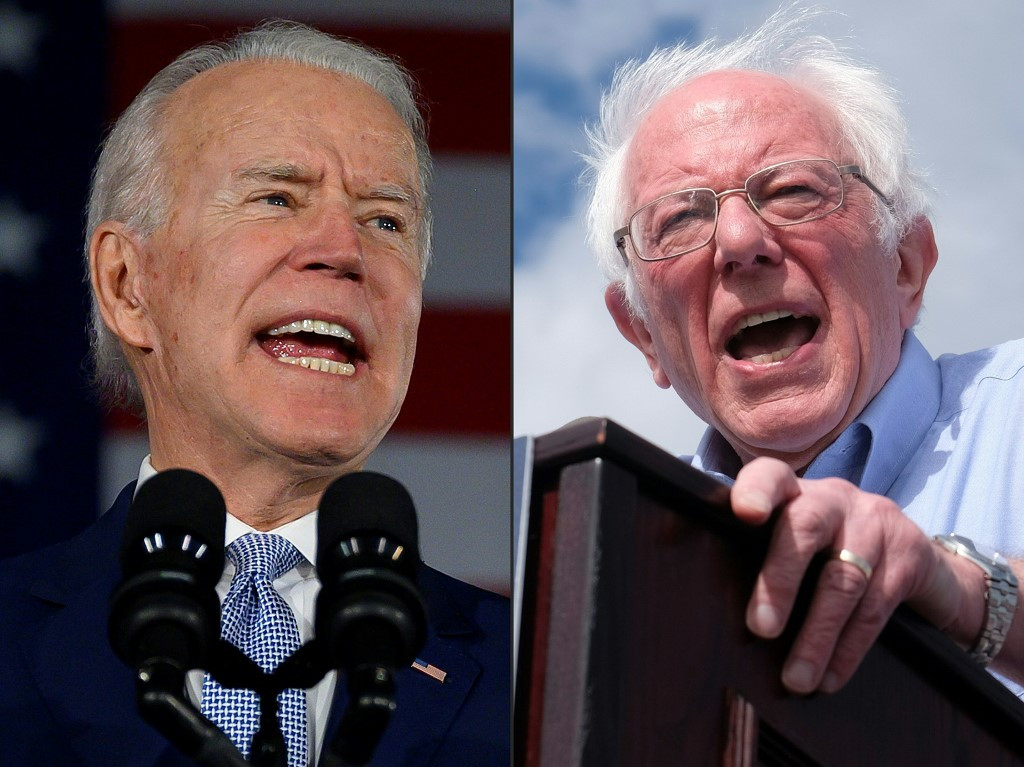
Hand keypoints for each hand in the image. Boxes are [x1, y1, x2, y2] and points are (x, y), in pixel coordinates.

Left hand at [730, 457, 981, 693]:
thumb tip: (696, 588)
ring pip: (843, 579)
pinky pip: (875, 608)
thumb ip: (752, 551)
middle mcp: (834, 498)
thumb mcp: (791, 538)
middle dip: (780, 580)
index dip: (757, 489)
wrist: (914, 555)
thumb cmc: (825, 551)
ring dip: (817, 636)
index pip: (771, 476)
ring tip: (795, 678)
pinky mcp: (908, 557)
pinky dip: (848, 649)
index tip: (744, 513)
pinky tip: (829, 677)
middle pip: (806, 527)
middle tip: (760, 628)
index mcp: (795, 492)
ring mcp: (875, 523)